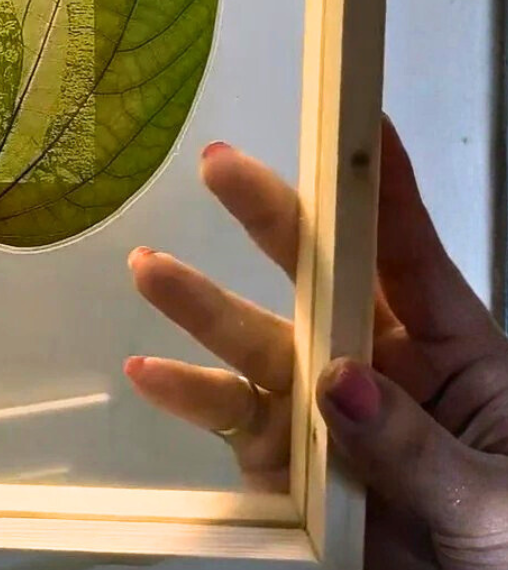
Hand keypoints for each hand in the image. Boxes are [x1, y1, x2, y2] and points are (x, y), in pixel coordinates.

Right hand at [126, 119, 507, 567]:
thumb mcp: (496, 500)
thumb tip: (337, 379)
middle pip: (317, 275)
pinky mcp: (284, 457)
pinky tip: (149, 374)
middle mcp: (376, 361)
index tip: (356, 123)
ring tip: (150, 268)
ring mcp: (322, 407)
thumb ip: (415, 444)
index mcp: (452, 352)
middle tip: (218, 166)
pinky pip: (231, 417)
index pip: (409, 250)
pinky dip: (188, 398)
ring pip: (256, 341)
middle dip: (268, 219)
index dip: (381, 183)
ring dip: (202, 306)